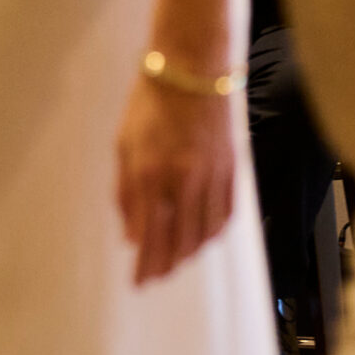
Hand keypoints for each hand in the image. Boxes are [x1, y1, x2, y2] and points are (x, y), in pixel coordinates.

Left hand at [115, 76, 236, 284]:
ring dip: (189, 253)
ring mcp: (212, 177)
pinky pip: (224, 215)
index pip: (150, 237)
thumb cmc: (149, 105)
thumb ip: (126, 194)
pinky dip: (212, 233)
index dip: (145, 266)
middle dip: (166, 266)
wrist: (190, 72)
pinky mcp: (231, 170)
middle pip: (180, 243)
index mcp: (152, 176)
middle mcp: (184, 182)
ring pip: (204, 234)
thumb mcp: (124, 146)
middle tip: (155, 276)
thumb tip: (130, 236)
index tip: (138, 282)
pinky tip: (200, 238)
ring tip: (175, 260)